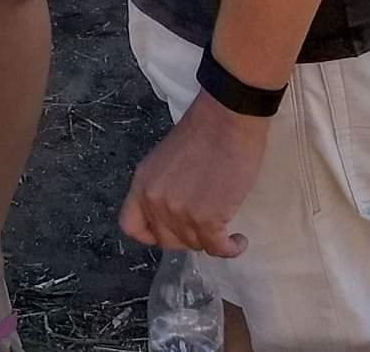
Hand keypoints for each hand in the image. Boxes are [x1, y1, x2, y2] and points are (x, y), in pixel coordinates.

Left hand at [118, 92, 268, 257]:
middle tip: (205, 224)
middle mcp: (155, 200)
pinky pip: (218, 249)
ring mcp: (179, 211)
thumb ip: (162, 187)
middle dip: (187, 237)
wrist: (226, 120)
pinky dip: (231, 248)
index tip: (171, 231)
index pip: (131, 226)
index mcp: (142, 183)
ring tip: (224, 224)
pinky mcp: (206, 219)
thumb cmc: (203, 133)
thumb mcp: (166, 161)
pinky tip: (238, 240)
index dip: (151, 234)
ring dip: (211, 239)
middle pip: (166, 240)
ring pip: (194, 245)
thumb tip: (171, 212)